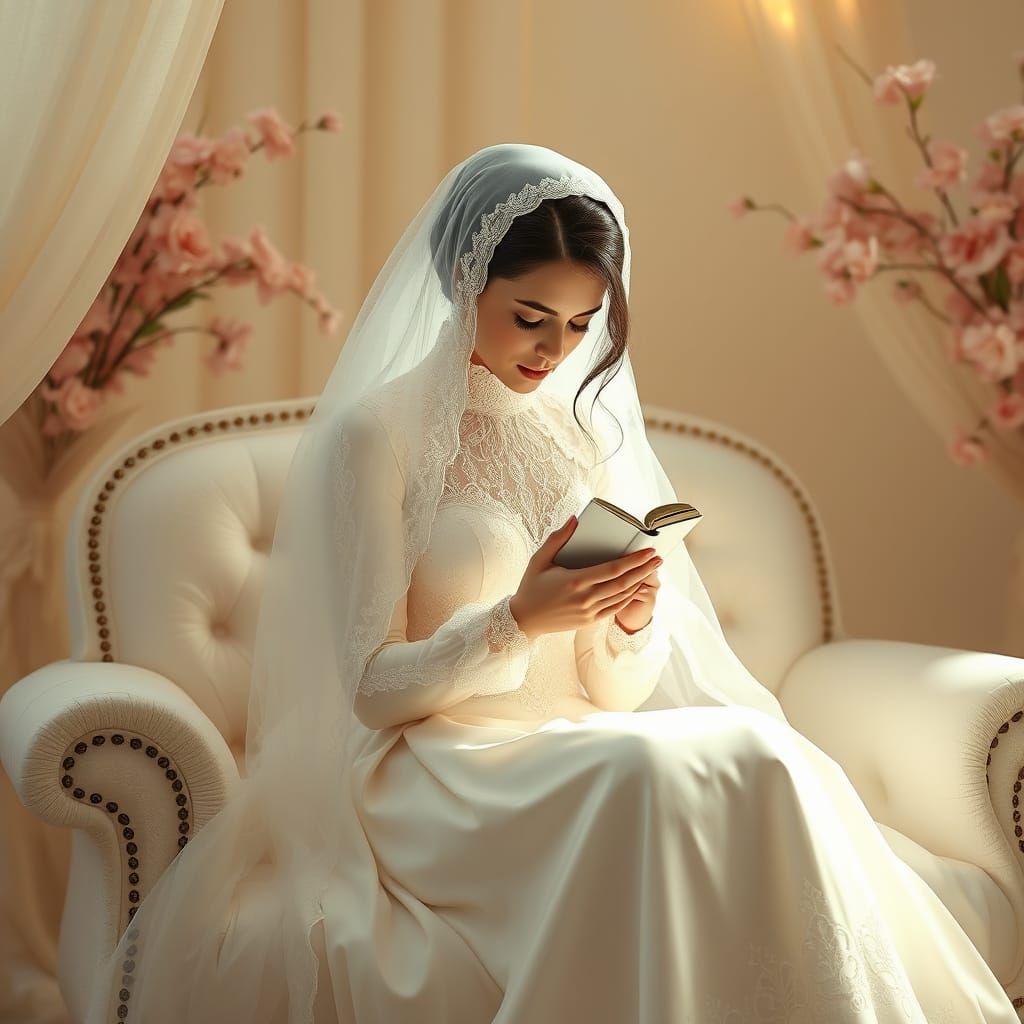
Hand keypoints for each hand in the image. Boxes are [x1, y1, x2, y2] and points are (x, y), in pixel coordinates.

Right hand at [508, 514, 663, 640]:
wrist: (524, 619)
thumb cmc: (531, 586)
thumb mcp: (539, 560)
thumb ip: (557, 538)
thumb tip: (575, 519)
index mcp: (575, 581)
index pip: (612, 570)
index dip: (633, 561)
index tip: (648, 551)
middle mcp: (585, 598)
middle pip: (623, 583)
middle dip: (644, 570)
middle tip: (659, 558)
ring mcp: (589, 612)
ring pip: (622, 596)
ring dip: (640, 582)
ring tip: (653, 570)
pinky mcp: (589, 621)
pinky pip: (615, 608)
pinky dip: (628, 597)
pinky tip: (637, 587)